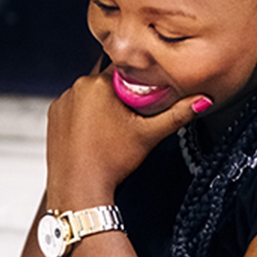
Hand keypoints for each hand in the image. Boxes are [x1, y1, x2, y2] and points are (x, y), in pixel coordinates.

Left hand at [45, 67, 210, 209]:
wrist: (79, 188)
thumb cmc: (112, 162)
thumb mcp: (149, 135)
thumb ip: (177, 114)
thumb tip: (204, 100)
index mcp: (98, 83)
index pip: (125, 68)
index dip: (138, 81)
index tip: (143, 96)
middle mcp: (76, 86)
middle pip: (105, 80)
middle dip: (119, 92)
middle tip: (128, 116)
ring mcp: (61, 101)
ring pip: (88, 93)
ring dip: (99, 102)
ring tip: (110, 127)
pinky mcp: (52, 115)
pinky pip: (72, 106)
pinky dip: (82, 114)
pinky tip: (92, 132)